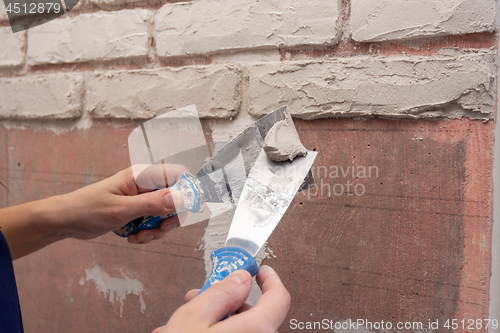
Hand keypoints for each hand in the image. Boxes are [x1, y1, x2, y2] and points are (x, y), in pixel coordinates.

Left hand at [0, 165, 186, 258]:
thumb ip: (152, 204)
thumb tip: (180, 198)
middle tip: (160, 229)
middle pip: (176, 198)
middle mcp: (145, 185)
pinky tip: (133, 238)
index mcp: (142, 175)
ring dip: (157, 230)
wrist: (67, 221)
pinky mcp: (138, 212)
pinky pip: (155, 223)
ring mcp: (142, 199)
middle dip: (170, 218)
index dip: (188, 189)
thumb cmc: (88, 208)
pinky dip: (148, 234)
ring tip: (139, 236)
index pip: (177, 174)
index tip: (190, 209)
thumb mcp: (122, 209)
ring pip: (166, 214)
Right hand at [151, 265, 290, 332]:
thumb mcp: (194, 318)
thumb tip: (240, 279)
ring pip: (240, 331)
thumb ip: (222, 293)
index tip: (261, 270)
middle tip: (203, 295)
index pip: (279, 299)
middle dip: (226, 302)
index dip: (270, 279)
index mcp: (256, 331)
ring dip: (215, 321)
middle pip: (254, 316)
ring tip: (184, 323)